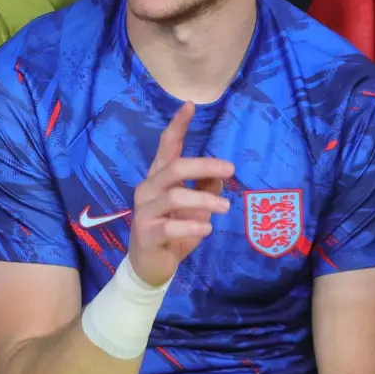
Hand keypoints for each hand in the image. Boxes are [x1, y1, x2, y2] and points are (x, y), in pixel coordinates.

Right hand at [128, 102, 233, 286]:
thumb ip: (206, 189)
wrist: (150, 268)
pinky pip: (170, 226)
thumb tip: (220, 173)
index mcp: (159, 178)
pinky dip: (192, 226)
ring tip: (225, 209)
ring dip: (204, 201)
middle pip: (174, 167)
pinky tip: (207, 230)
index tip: (190, 105)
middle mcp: (148, 189)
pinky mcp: (146, 234)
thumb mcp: (195, 209)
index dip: (178, 126)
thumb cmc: (174, 233)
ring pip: (174, 196)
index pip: (166, 146)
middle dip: (204, 165)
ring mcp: (144, 211)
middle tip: (230, 169)